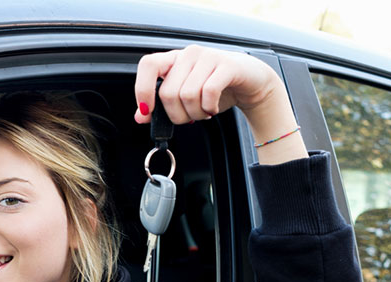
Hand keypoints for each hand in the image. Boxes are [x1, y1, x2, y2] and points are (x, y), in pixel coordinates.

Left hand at [135, 45, 305, 163]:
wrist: (250, 82)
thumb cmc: (216, 88)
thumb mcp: (185, 98)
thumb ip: (161, 106)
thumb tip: (140, 117)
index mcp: (174, 59)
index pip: (148, 65)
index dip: (143, 89)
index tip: (147, 110)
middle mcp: (189, 55)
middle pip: (168, 92)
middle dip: (177, 115)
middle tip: (189, 117)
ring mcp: (208, 57)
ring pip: (188, 95)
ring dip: (196, 114)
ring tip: (204, 112)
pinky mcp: (227, 66)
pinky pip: (208, 93)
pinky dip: (209, 108)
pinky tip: (213, 108)